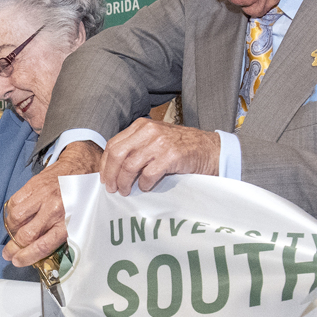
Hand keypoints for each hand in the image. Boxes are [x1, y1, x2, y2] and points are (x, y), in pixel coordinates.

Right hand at [3, 141, 101, 264]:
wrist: (82, 164)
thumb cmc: (83, 195)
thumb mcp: (81, 218)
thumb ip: (63, 234)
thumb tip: (43, 250)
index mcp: (68, 222)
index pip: (42, 245)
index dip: (27, 256)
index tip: (18, 260)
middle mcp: (54, 210)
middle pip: (26, 235)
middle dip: (13, 248)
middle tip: (8, 253)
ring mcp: (42, 196)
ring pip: (16, 219)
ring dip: (11, 230)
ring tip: (13, 234)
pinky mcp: (33, 184)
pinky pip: (14, 202)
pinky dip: (11, 212)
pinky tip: (15, 217)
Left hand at [98, 118, 220, 195]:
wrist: (210, 150)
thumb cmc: (182, 148)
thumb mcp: (156, 139)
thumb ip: (137, 147)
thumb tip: (114, 168)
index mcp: (141, 126)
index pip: (113, 144)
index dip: (105, 164)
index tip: (105, 178)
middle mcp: (149, 131)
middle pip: (117, 154)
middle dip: (111, 174)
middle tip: (113, 188)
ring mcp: (160, 143)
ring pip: (130, 166)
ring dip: (125, 182)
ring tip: (127, 191)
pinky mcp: (171, 156)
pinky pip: (148, 174)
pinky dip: (145, 184)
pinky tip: (147, 187)